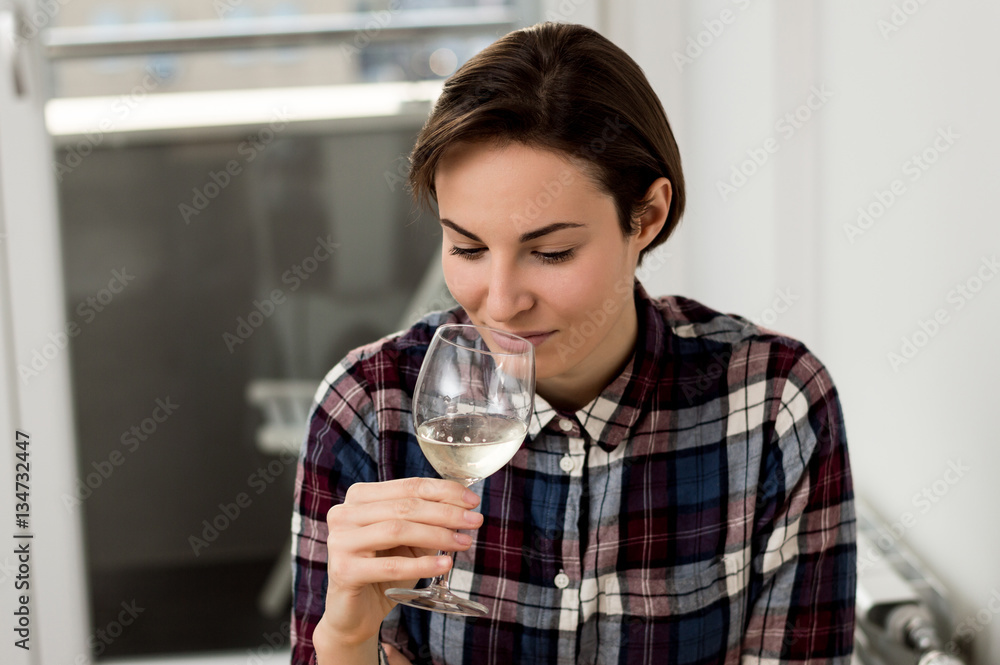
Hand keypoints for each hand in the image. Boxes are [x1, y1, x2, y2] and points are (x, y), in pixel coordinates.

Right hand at [316, 477, 482, 647]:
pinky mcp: (344, 571)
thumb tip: (465, 506)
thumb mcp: (409, 540)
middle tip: (475, 521)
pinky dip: (422, 564)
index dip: (444, 491)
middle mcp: (344, 514)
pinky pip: (391, 565)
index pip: (409, 486)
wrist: (355, 613)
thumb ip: (429, 520)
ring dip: (437, 535)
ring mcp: (340, 541)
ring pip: (398, 530)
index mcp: (360, 497)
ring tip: (464, 542)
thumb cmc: (384, 569)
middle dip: (446, 513)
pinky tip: (445, 564)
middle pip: (405, 507)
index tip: (473, 501)